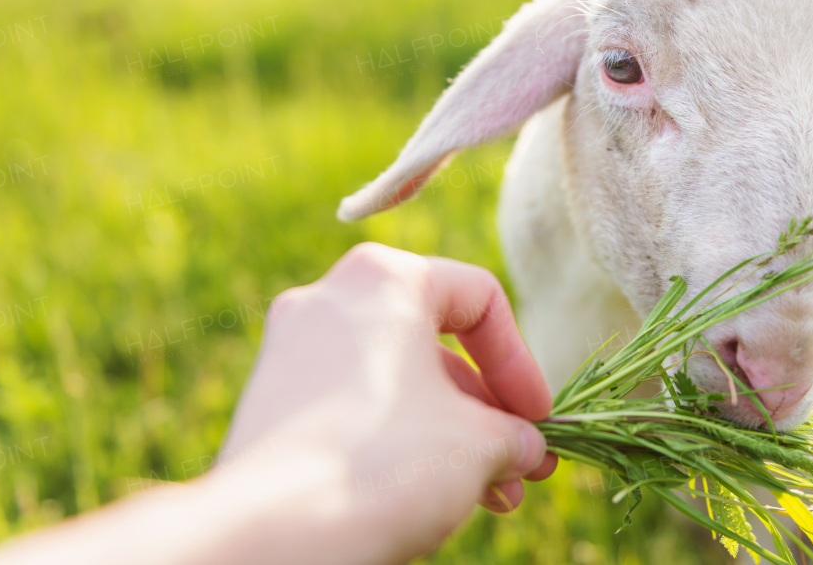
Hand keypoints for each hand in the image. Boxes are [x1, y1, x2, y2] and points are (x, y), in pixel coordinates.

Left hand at [219, 242, 558, 561]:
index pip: (481, 299)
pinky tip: (431, 497)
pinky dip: (400, 442)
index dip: (524, 364)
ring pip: (397, 383)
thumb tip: (525, 447)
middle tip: (524, 465)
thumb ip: (513, 432)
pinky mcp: (270, 402)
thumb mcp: (478, 442)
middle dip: (488, 413)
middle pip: (437, 346)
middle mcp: (330, 297)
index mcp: (384, 277)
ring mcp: (293, 349)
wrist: (271, 535)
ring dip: (452, 436)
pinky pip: (356, 408)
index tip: (542, 421)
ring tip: (492, 498)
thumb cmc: (386, 464)